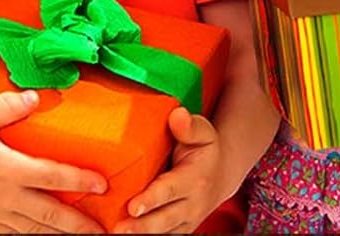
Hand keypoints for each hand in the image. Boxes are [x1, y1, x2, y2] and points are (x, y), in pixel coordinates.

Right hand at [0, 89, 107, 232]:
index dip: (79, 180)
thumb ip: (6, 105)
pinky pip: (17, 235)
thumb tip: (35, 98)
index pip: (51, 175)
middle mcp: (6, 196)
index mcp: (7, 168)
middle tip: (103, 230)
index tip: (102, 184)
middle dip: (79, 224)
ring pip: (36, 231)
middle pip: (50, 214)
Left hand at [112, 106, 224, 232]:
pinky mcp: (180, 229)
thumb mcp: (203, 131)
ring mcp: (187, 220)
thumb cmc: (205, 148)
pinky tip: (126, 235)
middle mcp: (192, 204)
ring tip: (118, 234)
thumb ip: (189, 126)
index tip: (133, 207)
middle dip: (141, 226)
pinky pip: (164, 235)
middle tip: (119, 229)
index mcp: (195, 179)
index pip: (170, 190)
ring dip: (141, 234)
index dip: (151, 199)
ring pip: (164, 232)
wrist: (222, 173)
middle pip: (164, 219)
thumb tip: (177, 116)